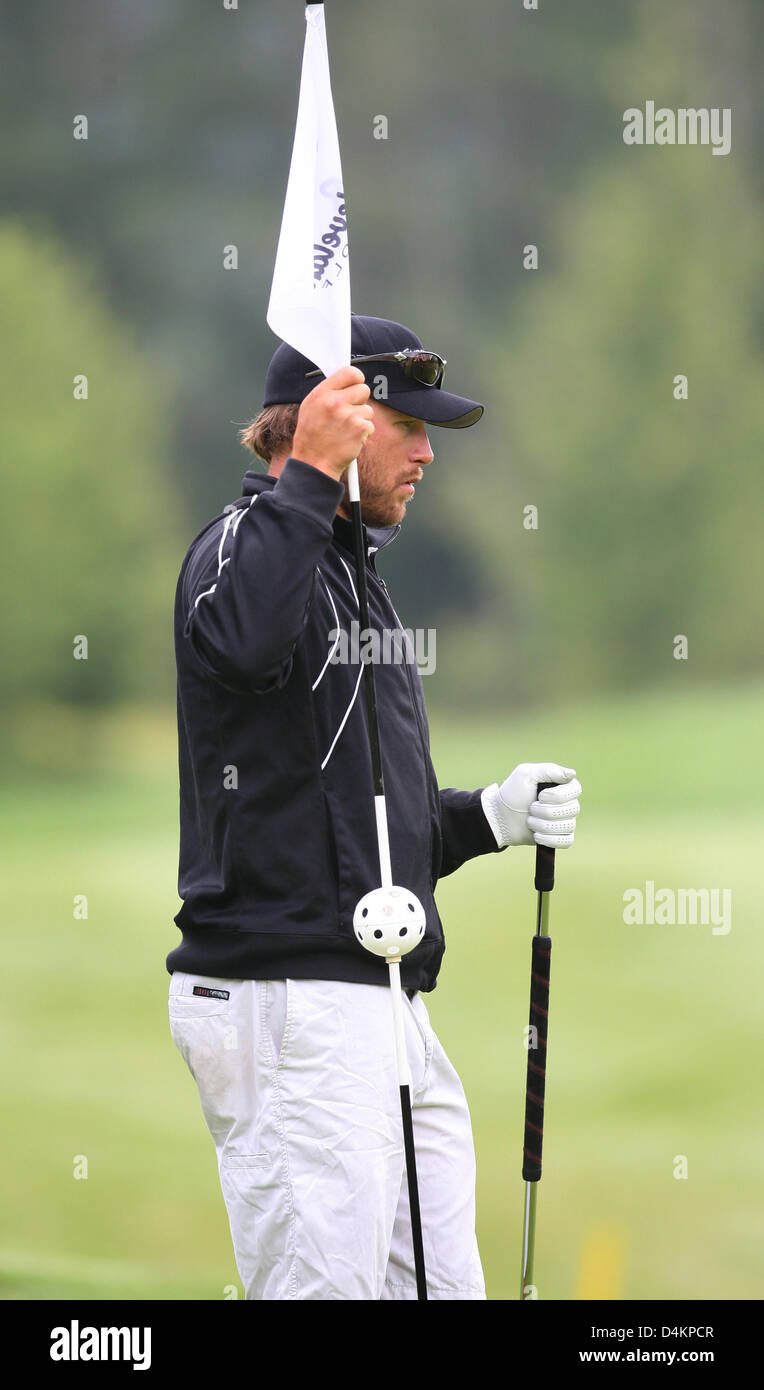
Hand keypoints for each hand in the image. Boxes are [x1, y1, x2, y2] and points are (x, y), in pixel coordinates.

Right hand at [291, 365, 374, 481]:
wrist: (314, 463)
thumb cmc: (312, 437)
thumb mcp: (311, 407)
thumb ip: (327, 392)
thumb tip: (345, 380)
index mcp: (322, 393)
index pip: (350, 371)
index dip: (356, 378)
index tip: (356, 384)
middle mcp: (335, 401)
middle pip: (364, 389)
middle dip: (360, 401)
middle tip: (349, 413)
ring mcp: (349, 415)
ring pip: (368, 409)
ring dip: (360, 419)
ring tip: (345, 430)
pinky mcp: (360, 429)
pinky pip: (370, 425)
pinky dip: (363, 433)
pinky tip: (349, 439)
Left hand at [481, 762, 581, 849]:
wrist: (501, 817)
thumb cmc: (513, 793)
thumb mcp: (526, 774)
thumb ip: (549, 770)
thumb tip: (572, 774)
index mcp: (562, 785)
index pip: (575, 790)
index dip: (558, 795)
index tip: (540, 796)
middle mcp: (567, 802)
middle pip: (572, 809)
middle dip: (547, 811)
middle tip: (530, 808)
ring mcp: (565, 820)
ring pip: (568, 826)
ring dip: (544, 825)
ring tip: (529, 821)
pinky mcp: (559, 837)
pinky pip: (566, 841)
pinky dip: (550, 839)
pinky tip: (536, 835)